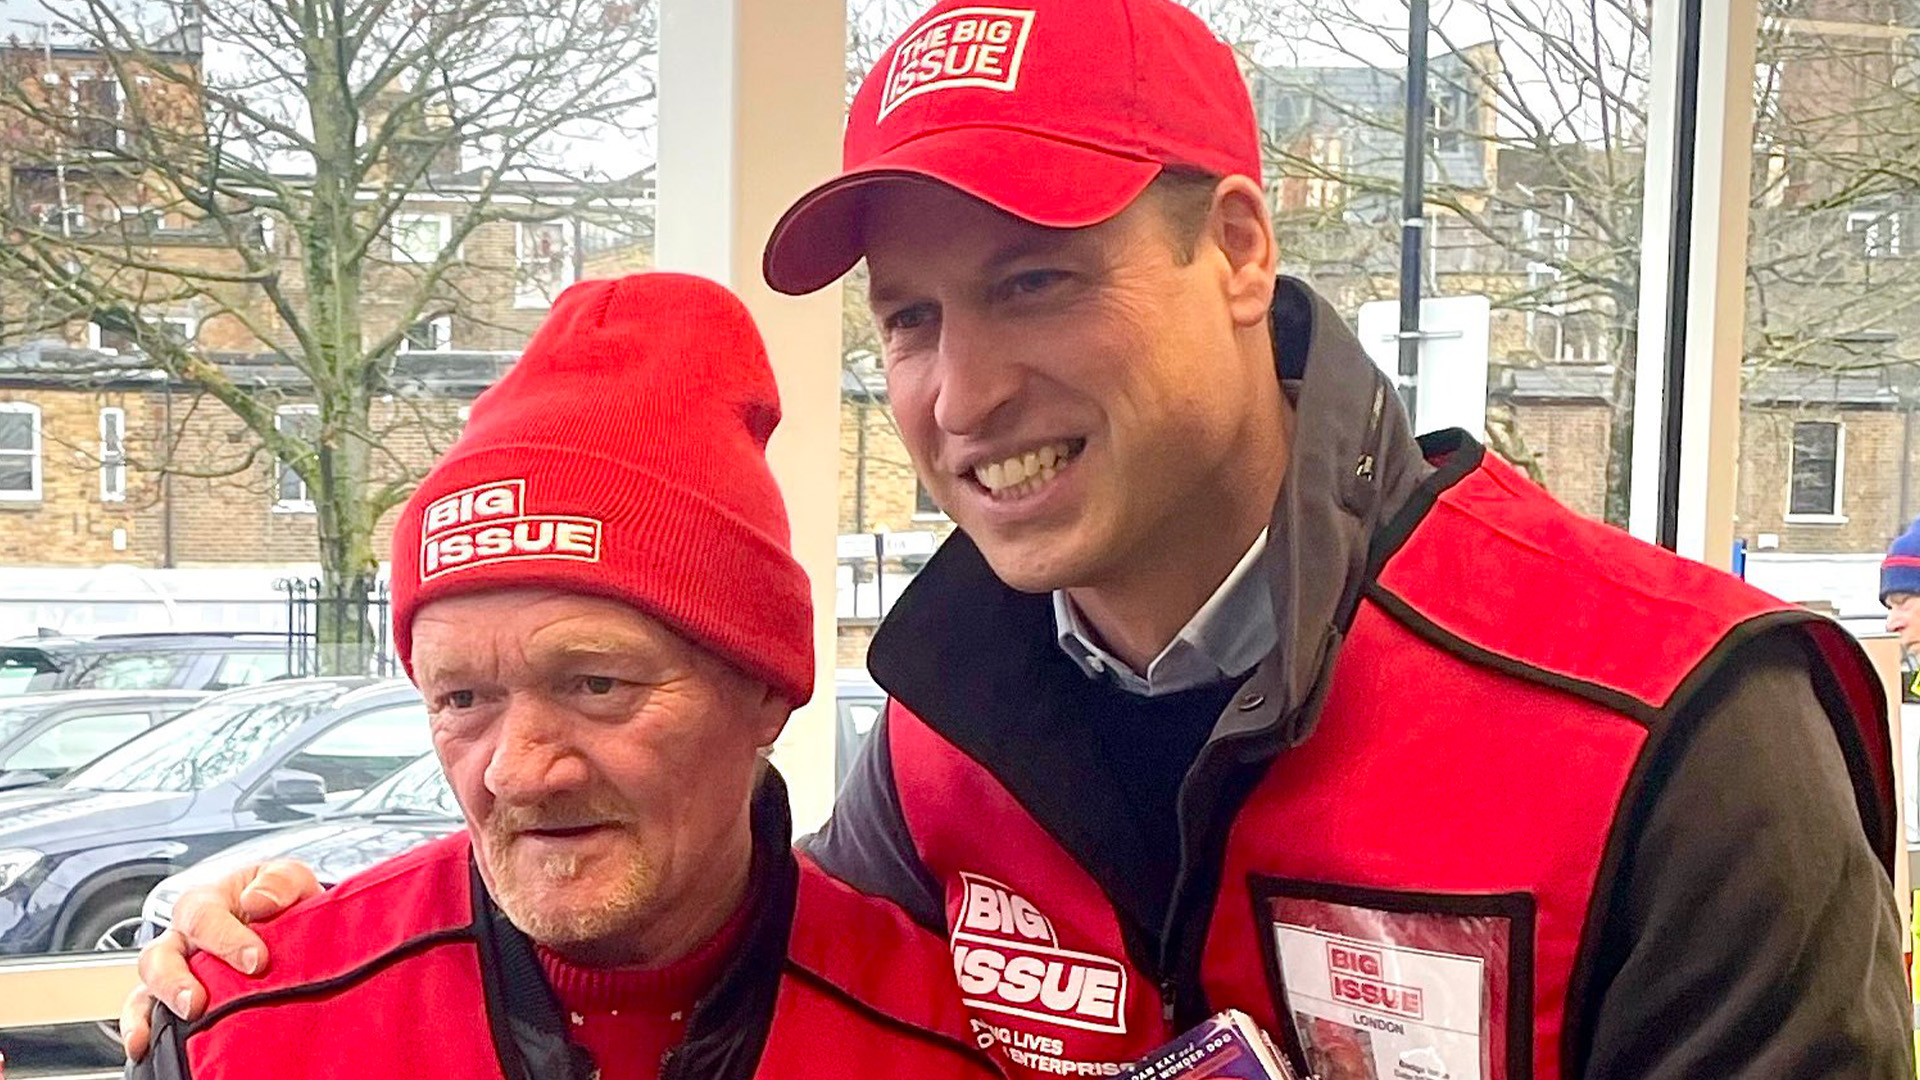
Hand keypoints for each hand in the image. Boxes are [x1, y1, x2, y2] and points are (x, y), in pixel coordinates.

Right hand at [119, 860, 322, 1060]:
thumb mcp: (290, 880)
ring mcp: (173, 969)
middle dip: (176, 980)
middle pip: (161, 955)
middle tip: (198, 1002)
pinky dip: (139, 1028)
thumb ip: (279, 882)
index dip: (226, 939)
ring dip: (156, 1006)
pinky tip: (144, 1046)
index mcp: (207, 903)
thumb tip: (257, 901)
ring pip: (148, 985)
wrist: (288, 923)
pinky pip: (143, 1012)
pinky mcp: (171, 998)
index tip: (257, 961)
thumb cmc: (282, 902)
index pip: (204, 917)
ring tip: (179, 1022)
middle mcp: (182, 937)